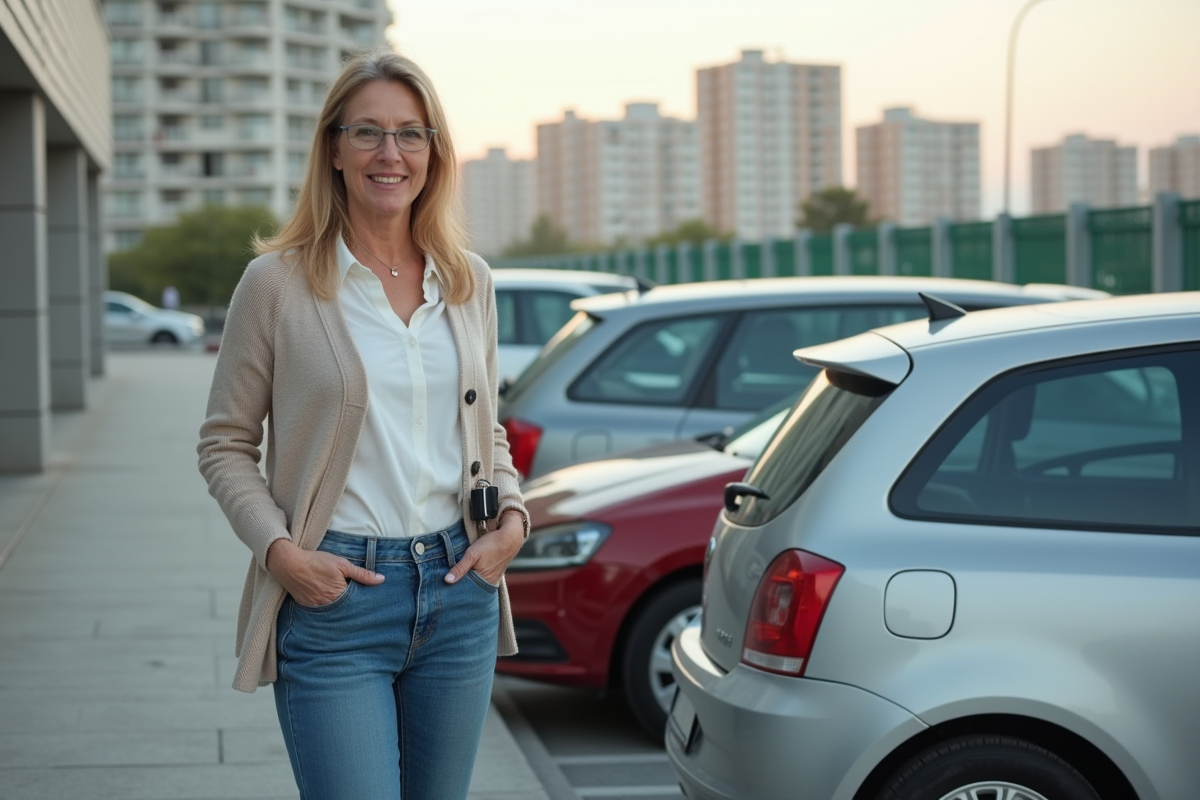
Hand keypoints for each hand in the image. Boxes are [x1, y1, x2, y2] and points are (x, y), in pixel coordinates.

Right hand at [266, 539, 384, 605]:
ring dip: (339, 607)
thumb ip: (362, 574)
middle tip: (357, 601)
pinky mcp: (307, 606)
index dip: (362, 599)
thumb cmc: (316, 561)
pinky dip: (326, 607)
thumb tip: (381, 579)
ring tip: (342, 601)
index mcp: (339, 594)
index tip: (367, 597)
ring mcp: (316, 607)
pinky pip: (321, 610)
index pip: (356, 602)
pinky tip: (329, 601)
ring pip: (333, 610)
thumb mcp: (342, 564)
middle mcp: (328, 604)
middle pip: (345, 608)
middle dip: (352, 606)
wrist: (289, 563)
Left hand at [444, 511, 524, 585]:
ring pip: (474, 581)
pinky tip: (466, 569)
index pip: (464, 591)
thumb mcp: (472, 554)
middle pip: (469, 587)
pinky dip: (472, 574)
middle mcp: (488, 583)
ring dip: (465, 578)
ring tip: (454, 574)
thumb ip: (460, 568)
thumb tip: (447, 580)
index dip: (454, 588)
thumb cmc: (492, 544)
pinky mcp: (492, 572)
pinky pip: (479, 576)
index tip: (443, 585)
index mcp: (483, 582)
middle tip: (446, 579)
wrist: (511, 537)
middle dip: (459, 584)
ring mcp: (491, 578)